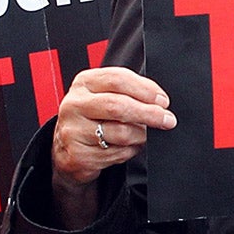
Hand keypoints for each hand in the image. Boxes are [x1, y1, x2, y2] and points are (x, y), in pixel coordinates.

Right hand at [50, 68, 175, 228]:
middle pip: (118, 106)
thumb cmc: (91, 118)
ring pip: (120, 133)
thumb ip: (128, 92)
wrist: (66, 148)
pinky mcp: (78, 154)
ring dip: (140, 136)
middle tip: (167, 120)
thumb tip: (159, 101)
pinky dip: (129, 151)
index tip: (163, 100)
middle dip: (148, 113)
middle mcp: (75, 104)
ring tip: (144, 135)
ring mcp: (73, 130)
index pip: (117, 79)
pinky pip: (116, 154)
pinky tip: (128, 147)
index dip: (145, 89)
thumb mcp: (104, 96)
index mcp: (84, 83)